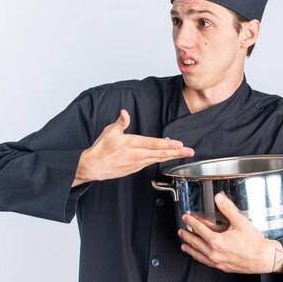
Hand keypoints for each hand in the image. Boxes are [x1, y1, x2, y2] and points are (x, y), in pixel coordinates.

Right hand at [72, 109, 193, 184]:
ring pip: (158, 159)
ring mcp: (136, 163)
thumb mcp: (109, 132)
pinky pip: (151, 163)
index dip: (167, 145)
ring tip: (183, 154)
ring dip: (172, 157)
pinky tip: (168, 158)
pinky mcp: (135, 168)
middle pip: (160, 154)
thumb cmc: (101, 149)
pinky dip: (161, 160)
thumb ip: (120, 122)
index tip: (179, 144)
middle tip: (189, 152)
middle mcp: (136, 155)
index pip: (153, 144)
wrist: (93, 167)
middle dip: (176, 153)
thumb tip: (124, 113)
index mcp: (131, 144)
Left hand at [178, 192, 282, 273]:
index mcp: (216, 241)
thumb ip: (227, 208)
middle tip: (181, 231)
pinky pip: (206, 262)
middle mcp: (214, 253)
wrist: (263, 258)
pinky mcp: (222, 267)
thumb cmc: (254, 242)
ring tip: (184, 246)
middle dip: (187, 236)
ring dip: (190, 249)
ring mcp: (217, 262)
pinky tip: (199, 256)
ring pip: (198, 255)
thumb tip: (219, 197)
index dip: (191, 222)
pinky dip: (199, 258)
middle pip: (195, 242)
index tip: (186, 217)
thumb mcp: (240, 221)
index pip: (199, 229)